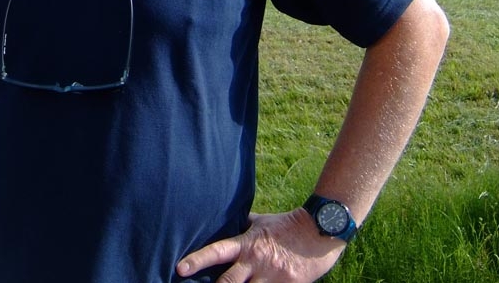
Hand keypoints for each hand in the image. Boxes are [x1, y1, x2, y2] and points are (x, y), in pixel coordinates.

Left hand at [176, 209, 344, 282]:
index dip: (197, 260)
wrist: (319, 230)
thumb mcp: (261, 222)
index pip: (217, 251)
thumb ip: (242, 227)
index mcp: (247, 244)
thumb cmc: (287, 225)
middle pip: (228, 282)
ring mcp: (273, 276)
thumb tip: (224, 222)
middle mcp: (256, 261)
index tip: (180, 269)